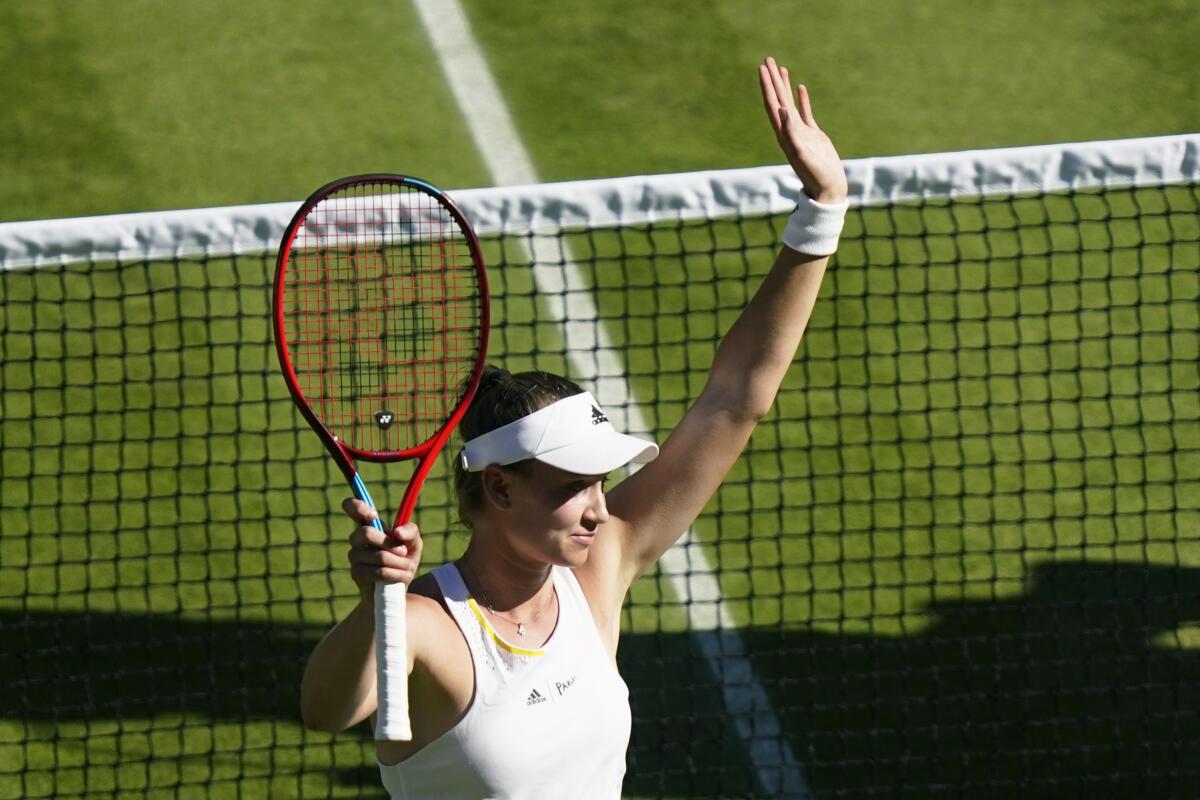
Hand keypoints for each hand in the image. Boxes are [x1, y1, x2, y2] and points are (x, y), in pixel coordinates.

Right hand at [342, 498, 422, 601]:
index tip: (373, 515)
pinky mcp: (357, 574)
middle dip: (390, 543)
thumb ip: (410, 531)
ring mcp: (355, 556)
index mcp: (369, 525)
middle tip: (404, 551)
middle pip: (366, 533)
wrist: (399, 585)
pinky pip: (378, 572)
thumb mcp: (413, 543)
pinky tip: (404, 576)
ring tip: (409, 568)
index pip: (352, 507)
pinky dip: (395, 574)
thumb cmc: (404, 559)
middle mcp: (357, 538)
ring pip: (378, 556)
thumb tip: (397, 533)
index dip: (357, 507)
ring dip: (399, 562)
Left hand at [758, 57, 847, 203]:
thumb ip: (792, 133)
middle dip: (772, 80)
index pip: (772, 104)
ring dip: (783, 86)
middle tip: (767, 59)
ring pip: (789, 103)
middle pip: (777, 99)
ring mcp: (801, 132)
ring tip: (779, 68)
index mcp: (784, 134)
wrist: (827, 190)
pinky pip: (805, 112)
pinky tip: (799, 87)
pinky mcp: (813, 135)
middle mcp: (789, 131)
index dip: (767, 86)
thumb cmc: (815, 176)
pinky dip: (801, 99)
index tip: (762, 68)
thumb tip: (781, 109)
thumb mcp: (802, 154)